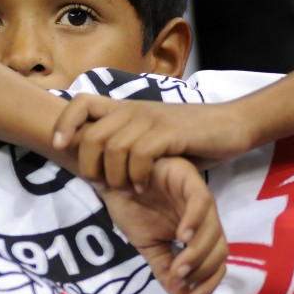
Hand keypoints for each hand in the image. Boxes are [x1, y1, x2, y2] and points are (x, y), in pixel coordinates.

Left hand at [53, 94, 249, 192]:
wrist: (232, 125)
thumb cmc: (190, 137)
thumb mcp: (151, 137)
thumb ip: (125, 145)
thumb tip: (97, 164)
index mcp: (126, 109)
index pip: (82, 102)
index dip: (64, 122)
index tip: (60, 146)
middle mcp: (134, 110)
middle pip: (90, 134)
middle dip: (89, 165)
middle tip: (102, 186)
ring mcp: (152, 120)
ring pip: (112, 146)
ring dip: (114, 175)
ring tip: (125, 190)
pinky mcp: (170, 132)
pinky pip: (140, 153)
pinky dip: (136, 175)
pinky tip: (143, 186)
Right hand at [99, 156, 227, 293]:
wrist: (110, 180)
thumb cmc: (131, 209)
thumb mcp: (148, 247)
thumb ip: (166, 270)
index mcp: (197, 232)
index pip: (215, 262)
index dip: (208, 284)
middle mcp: (204, 216)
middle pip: (219, 249)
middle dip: (202, 272)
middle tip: (178, 281)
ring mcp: (198, 195)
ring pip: (213, 229)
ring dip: (197, 254)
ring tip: (177, 267)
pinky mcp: (189, 178)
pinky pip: (201, 202)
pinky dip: (194, 222)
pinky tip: (181, 237)